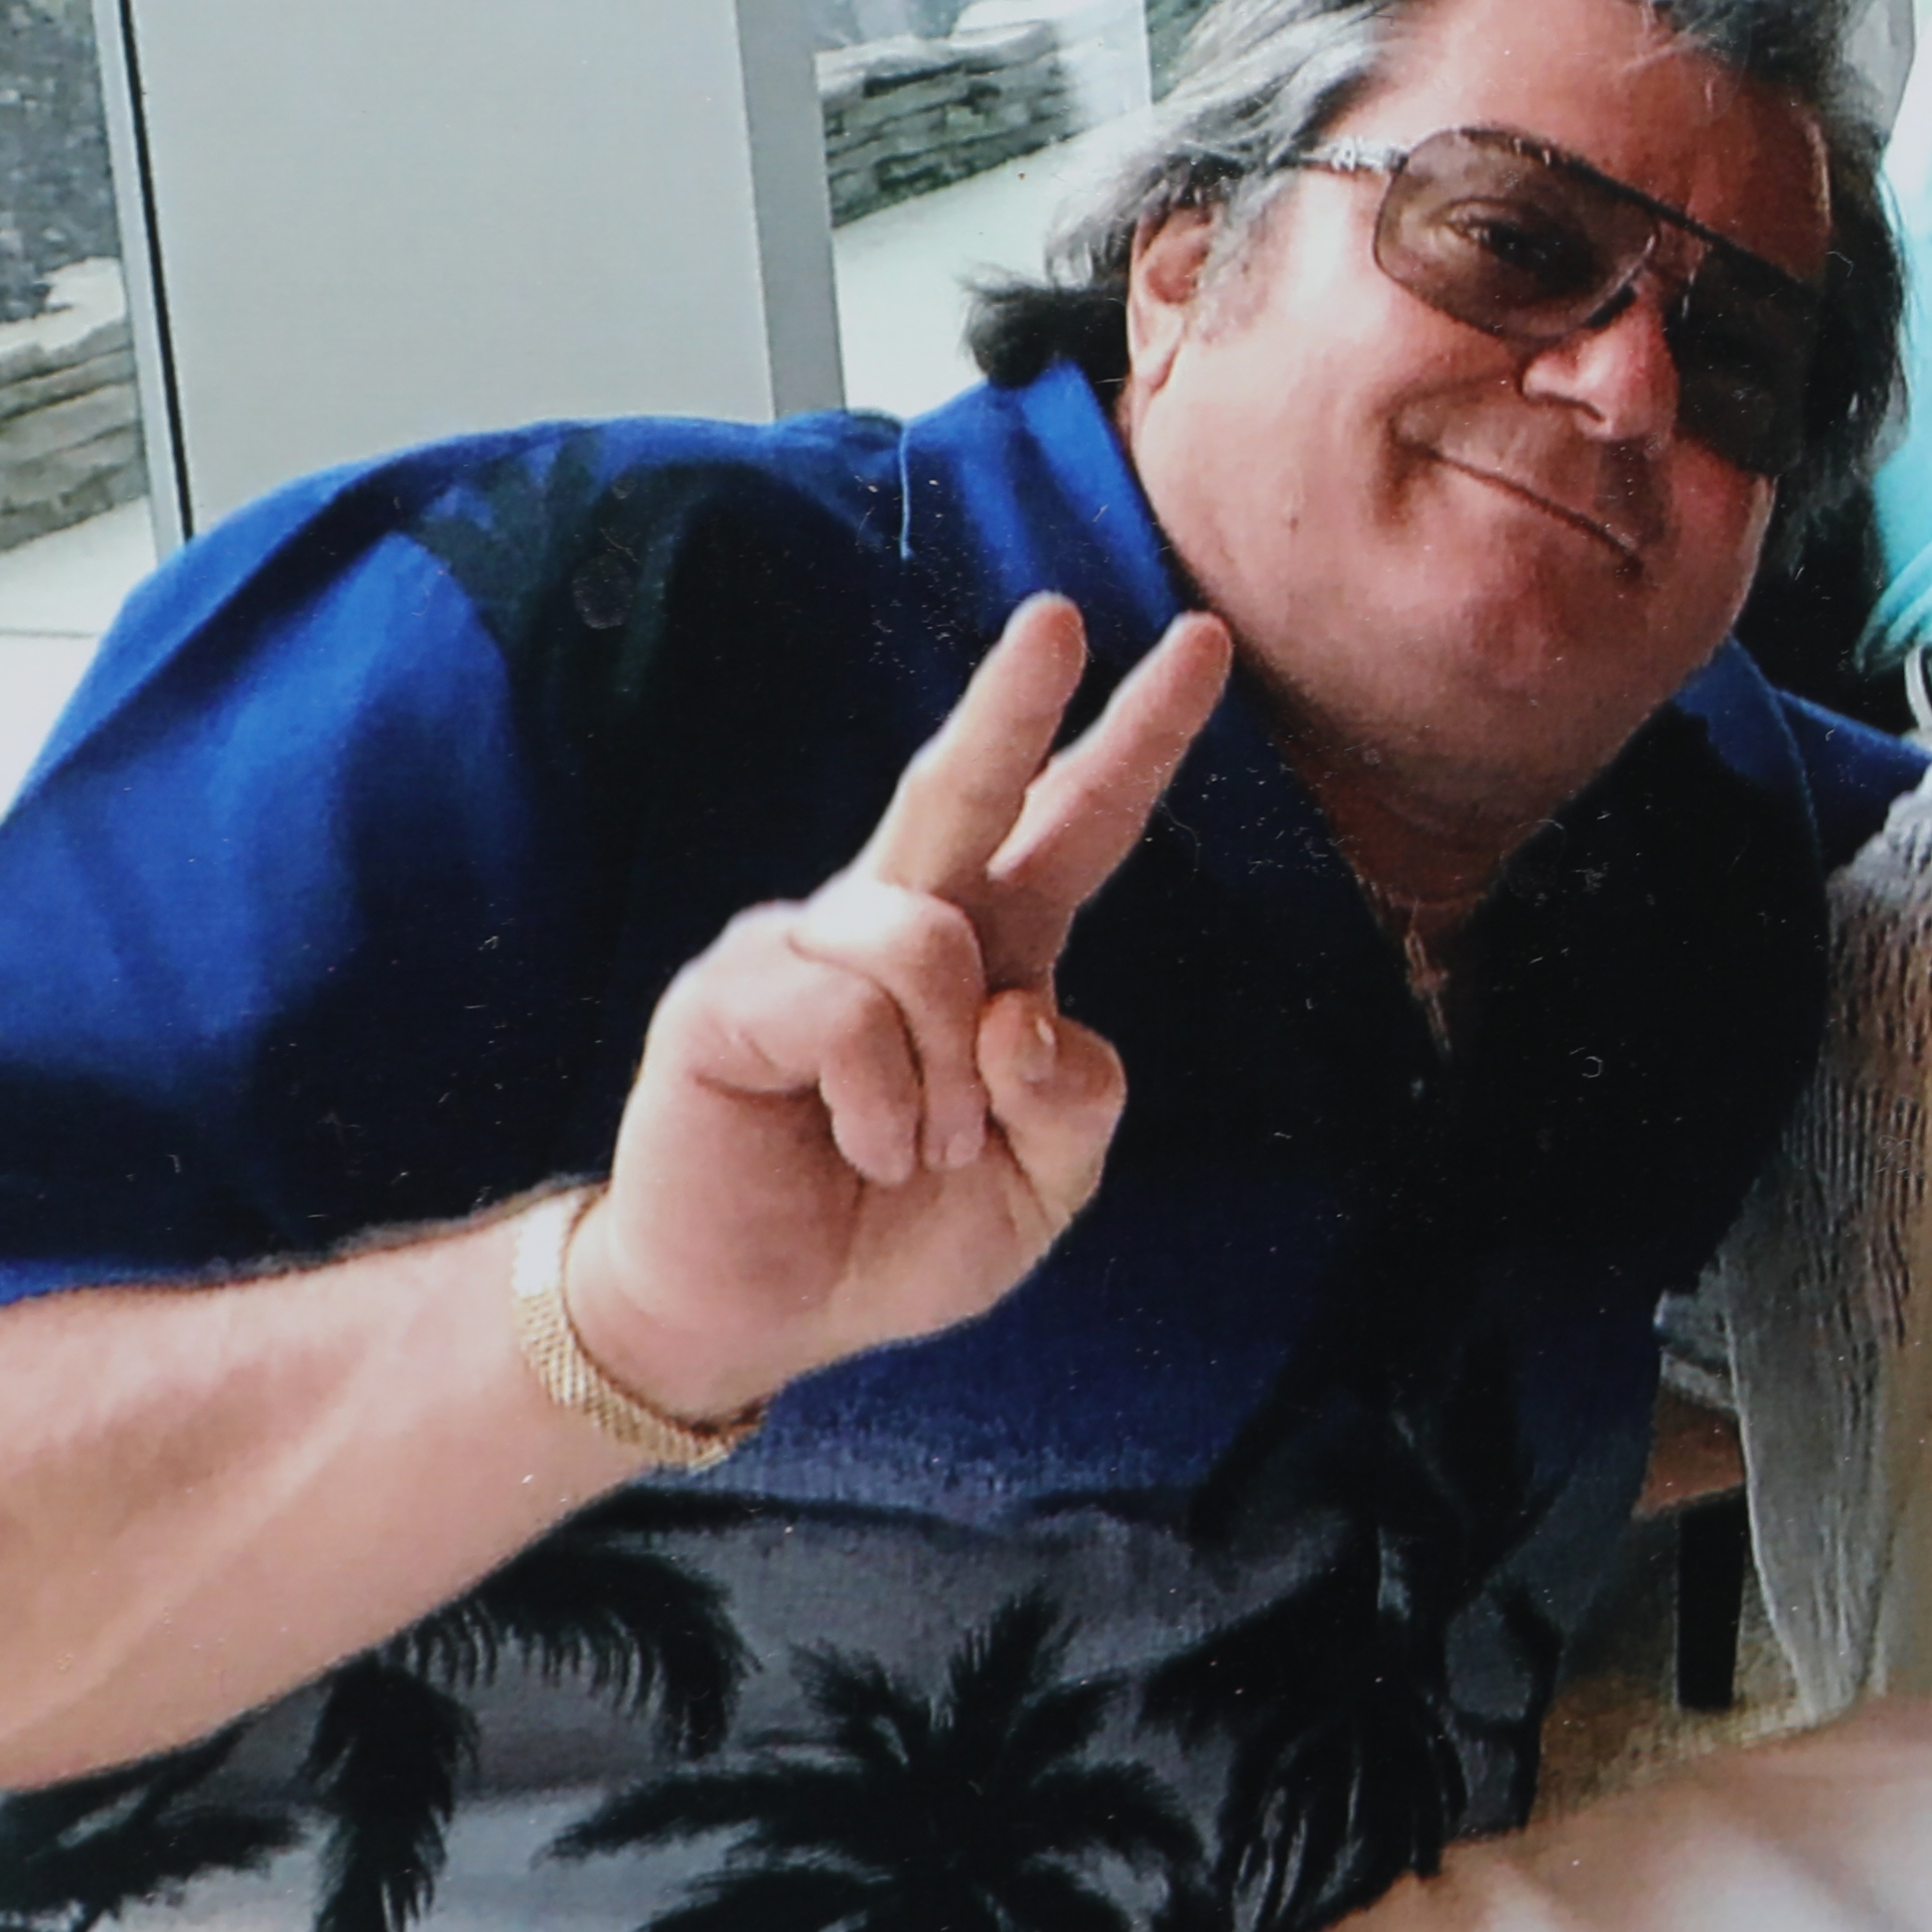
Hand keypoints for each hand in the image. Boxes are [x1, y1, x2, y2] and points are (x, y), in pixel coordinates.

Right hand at [568, 598, 1231, 1422]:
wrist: (761, 1314)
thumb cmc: (899, 1232)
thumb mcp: (1042, 1186)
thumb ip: (1077, 1102)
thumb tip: (1027, 1011)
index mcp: (995, 952)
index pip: (1077, 822)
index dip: (1137, 737)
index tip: (1202, 642)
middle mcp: (899, 924)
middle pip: (968, 787)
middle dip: (1013, 700)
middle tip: (1057, 617)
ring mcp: (806, 948)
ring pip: (928, 939)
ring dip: (949, 1077)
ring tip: (915, 1150)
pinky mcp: (729, 995)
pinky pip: (850, 1011)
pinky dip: (882, 1103)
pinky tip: (856, 1147)